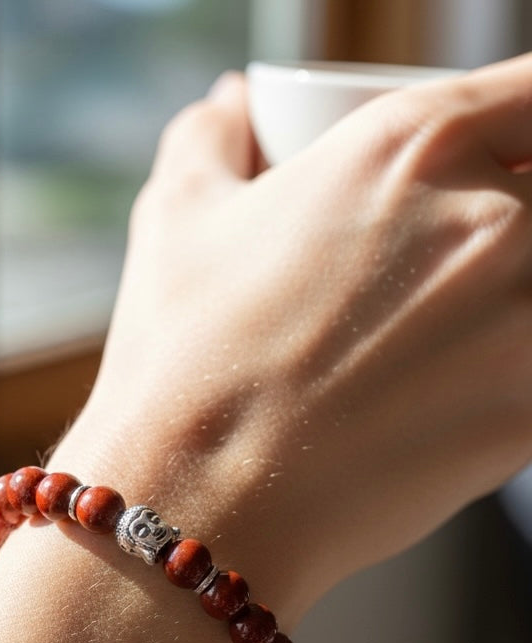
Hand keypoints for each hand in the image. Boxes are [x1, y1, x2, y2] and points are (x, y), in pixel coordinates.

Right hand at [52, 59, 531, 621]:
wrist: (200, 504)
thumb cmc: (184, 364)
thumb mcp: (176, 221)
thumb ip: (210, 139)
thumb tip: (230, 108)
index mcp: (413, 147)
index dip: (523, 120)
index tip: (505, 150)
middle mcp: (496, 221)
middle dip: (519, 209)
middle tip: (454, 259)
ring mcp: (530, 325)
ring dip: (510, 298)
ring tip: (434, 335)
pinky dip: (508, 370)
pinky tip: (434, 394)